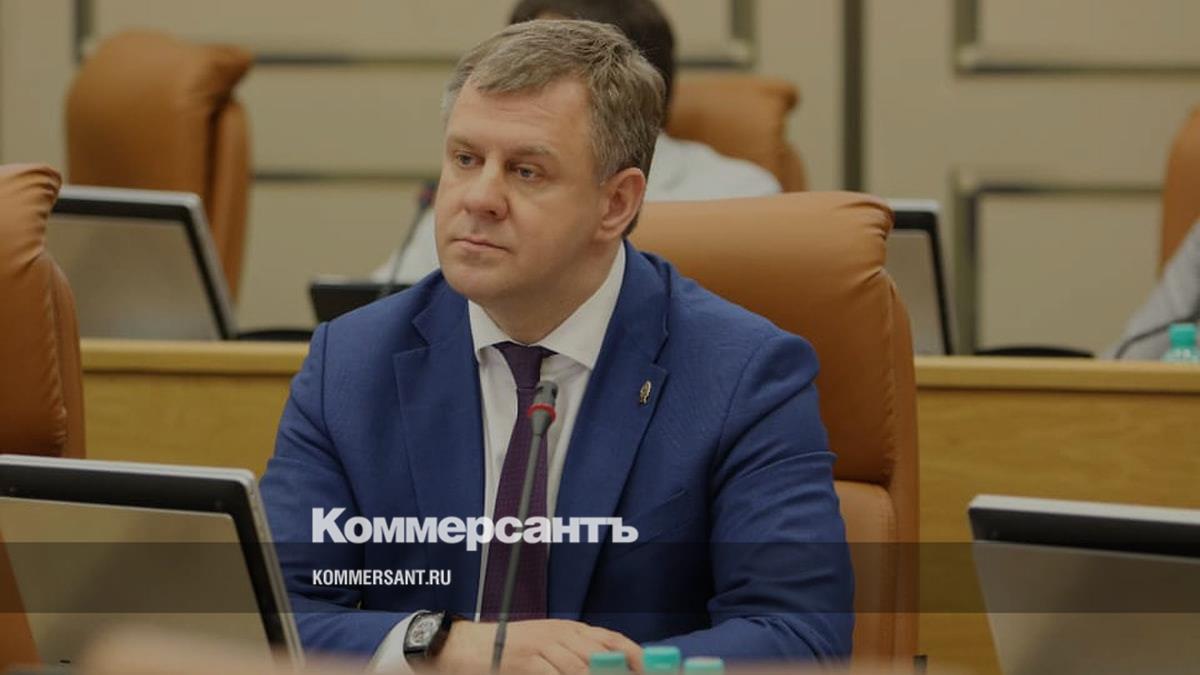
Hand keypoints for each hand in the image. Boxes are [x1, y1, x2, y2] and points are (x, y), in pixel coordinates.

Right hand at [430, 619, 642, 674]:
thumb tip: (606, 668)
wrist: (465, 647)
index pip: (611, 639)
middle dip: (615, 673)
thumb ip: (576, 655)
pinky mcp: (524, 661)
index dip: (634, 655)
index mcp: (569, 628)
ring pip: (580, 668)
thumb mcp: (547, 645)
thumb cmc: (508, 650)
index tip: (650, 669)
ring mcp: (541, 646)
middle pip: (600, 656)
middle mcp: (559, 633)